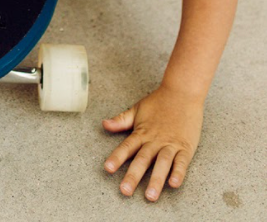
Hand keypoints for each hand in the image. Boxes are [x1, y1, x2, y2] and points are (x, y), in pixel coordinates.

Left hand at [102, 85, 203, 200]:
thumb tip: (104, 124)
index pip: (127, 147)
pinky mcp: (185, 147)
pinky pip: (182, 162)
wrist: (182, 93)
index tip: (107, 168)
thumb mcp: (137, 109)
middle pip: (142, 159)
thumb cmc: (159, 102)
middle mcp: (154, 140)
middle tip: (125, 191)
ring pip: (162, 164)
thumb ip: (122, 120)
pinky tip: (174, 183)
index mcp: (142, 132)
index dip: (117, 157)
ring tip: (150, 196)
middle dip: (133, 176)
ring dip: (156, 180)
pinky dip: (178, 172)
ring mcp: (170, 144)